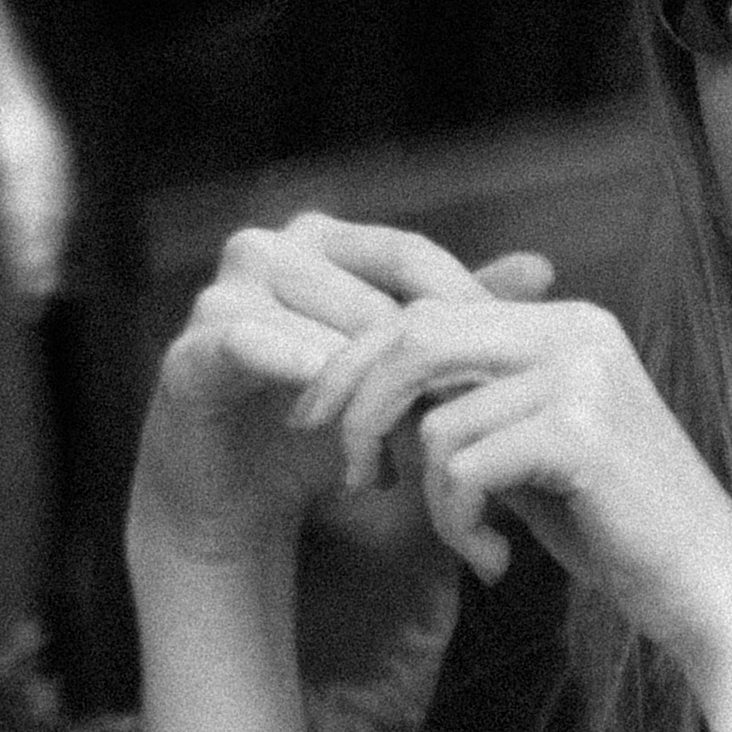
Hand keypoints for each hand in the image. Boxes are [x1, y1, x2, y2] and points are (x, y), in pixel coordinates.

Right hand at [127, 213, 552, 577]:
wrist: (229, 494)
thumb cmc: (319, 422)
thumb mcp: (399, 369)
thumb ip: (456, 315)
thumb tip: (542, 266)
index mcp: (320, 238)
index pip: (410, 256)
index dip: (461, 314)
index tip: (505, 380)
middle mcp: (266, 247)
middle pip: (374, 302)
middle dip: (418, 377)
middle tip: (451, 441)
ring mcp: (220, 291)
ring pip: (328, 337)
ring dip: (369, 408)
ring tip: (391, 469)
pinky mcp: (189, 349)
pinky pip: (259, 354)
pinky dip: (307, 395)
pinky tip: (338, 450)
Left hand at [290, 291, 731, 642]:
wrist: (708, 588)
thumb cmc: (611, 524)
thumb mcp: (525, 448)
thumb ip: (464, 404)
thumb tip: (360, 390)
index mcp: (562, 322)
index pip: (425, 311)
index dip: (355, 361)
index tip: (318, 419)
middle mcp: (574, 330)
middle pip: (415, 338)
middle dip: (361, 408)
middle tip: (355, 479)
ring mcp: (582, 375)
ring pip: (436, 420)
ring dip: (433, 500)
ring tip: (474, 542)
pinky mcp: (582, 432)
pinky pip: (463, 469)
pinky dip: (460, 526)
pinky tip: (497, 562)